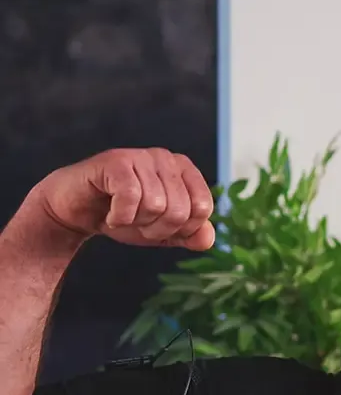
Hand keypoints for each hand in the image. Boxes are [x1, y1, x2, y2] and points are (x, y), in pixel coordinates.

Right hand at [33, 148, 215, 249]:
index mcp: (185, 171)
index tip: (161, 226)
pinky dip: (120, 216)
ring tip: (123, 215)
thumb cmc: (125, 216)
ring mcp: (142, 156)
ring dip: (136, 222)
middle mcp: (167, 158)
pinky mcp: (116, 161)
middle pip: (180, 210)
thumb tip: (208, 238)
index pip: (203, 208)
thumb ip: (191, 235)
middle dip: (157, 229)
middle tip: (137, 222)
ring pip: (156, 205)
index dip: (182, 229)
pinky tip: (111, 214)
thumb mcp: (164, 231)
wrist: (78, 210)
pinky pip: (130, 197)